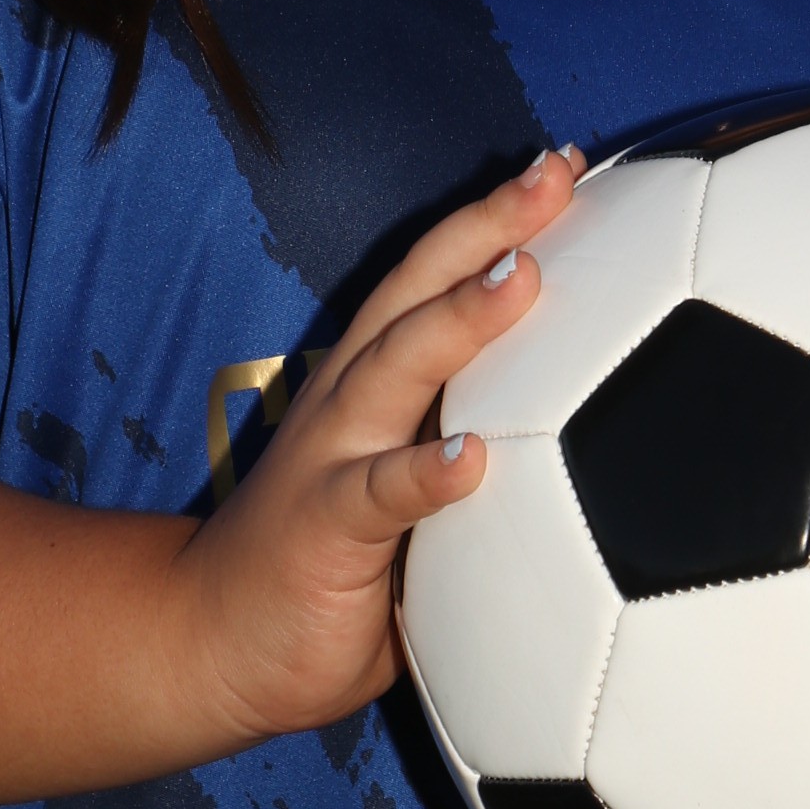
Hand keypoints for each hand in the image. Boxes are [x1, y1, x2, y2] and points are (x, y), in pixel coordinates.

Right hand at [170, 143, 584, 748]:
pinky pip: (377, 496)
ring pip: (397, 366)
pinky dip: (423, 474)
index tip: (566, 165)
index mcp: (377, 379)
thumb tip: (602, 451)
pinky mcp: (321, 528)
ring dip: (460, 318)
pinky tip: (470, 460)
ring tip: (523, 275)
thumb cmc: (331, 569)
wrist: (206, 643)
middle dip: (488, 226)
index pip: (438, 276)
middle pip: (419, 288)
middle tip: (553, 174)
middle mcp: (352, 397)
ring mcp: (332, 456)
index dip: (497, 217)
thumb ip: (479, 458)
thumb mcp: (412, 495)